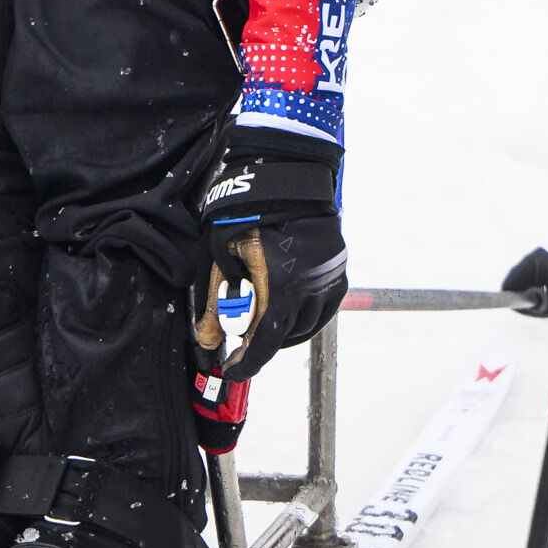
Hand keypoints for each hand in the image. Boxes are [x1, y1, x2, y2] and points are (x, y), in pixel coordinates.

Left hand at [195, 135, 346, 381]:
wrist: (285, 176)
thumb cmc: (246, 213)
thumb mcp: (222, 256)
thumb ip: (215, 301)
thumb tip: (208, 339)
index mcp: (282, 285)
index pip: (266, 341)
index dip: (248, 362)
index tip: (233, 371)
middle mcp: (312, 286)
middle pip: (286, 335)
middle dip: (261, 343)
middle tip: (239, 340)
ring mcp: (330, 278)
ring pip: (307, 324)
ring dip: (283, 332)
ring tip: (261, 323)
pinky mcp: (339, 270)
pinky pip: (324, 308)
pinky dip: (305, 316)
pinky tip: (288, 311)